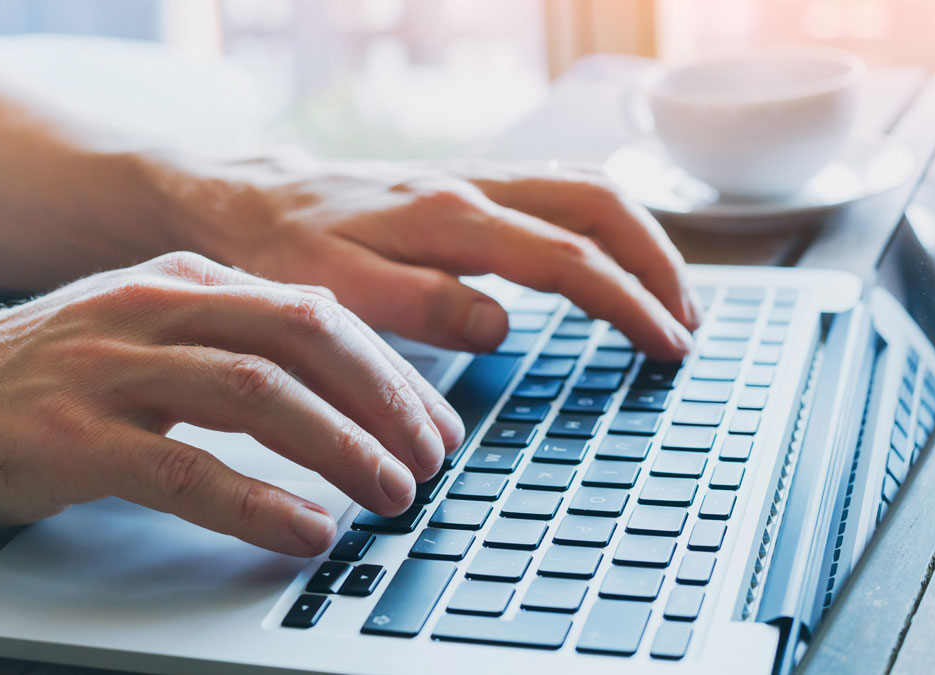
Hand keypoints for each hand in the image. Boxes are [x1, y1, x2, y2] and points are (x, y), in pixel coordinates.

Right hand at [0, 252, 463, 555]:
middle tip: (432, 462)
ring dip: (343, 449)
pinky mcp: (72, 435)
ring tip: (393, 496)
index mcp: (188, 279)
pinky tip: (307, 529)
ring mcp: (112, 366)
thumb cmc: (49, 377)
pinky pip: (185, 467)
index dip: (393, 373)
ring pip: (259, 394)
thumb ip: (237, 345)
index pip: (319, 313)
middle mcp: (157, 305)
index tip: (435, 425)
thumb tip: (345, 390)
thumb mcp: (152, 335)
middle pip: (306, 338)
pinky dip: (258, 501)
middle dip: (386, 403)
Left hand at [148, 155, 699, 358]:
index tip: (668, 345)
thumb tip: (502, 327)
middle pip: (601, 204)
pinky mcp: (470, 185)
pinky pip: (561, 189)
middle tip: (687, 324)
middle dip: (658, 262)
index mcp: (450, 216)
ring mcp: (476, 178)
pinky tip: (614, 258)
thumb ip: (422, 308)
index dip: (629, 302)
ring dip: (642, 237)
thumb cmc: (285, 252)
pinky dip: (607, 224)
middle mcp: (474, 185)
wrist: (248, 201)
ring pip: (589, 187)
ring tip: (671, 296)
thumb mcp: (336, 295)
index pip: (569, 257)